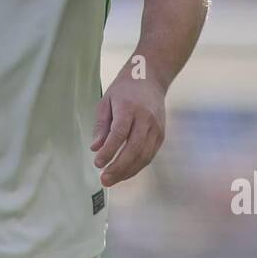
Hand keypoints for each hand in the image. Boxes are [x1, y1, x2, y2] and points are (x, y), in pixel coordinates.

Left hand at [91, 63, 166, 186]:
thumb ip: (101, 125)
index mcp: (129, 108)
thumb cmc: (124, 89)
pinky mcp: (161, 134)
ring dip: (128, 171)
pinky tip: (125, 172)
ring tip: (112, 179)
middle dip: (118, 167)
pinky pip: (150, 155)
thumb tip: (95, 148)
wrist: (150, 78)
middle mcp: (145, 118)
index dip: (109, 151)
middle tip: (104, 179)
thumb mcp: (106, 101)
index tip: (98, 163)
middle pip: (134, 148)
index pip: (119, 133)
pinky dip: (137, 166)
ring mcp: (156, 127)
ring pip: (144, 155)